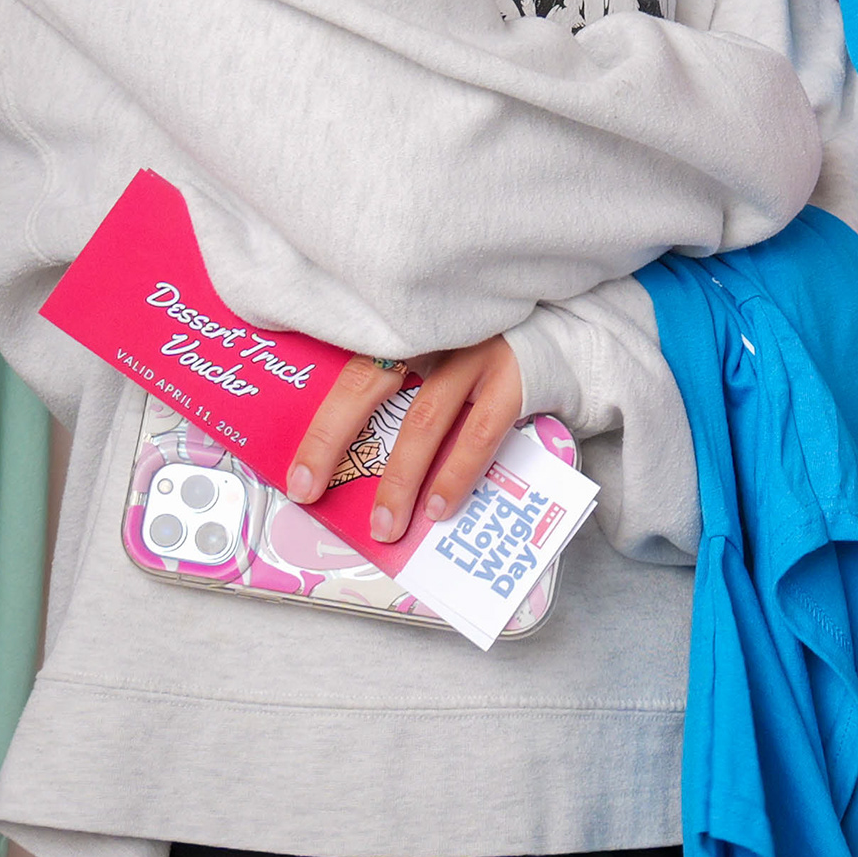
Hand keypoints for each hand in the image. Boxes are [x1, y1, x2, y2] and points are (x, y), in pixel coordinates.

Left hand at [285, 334, 524, 545]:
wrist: (559, 339)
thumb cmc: (482, 361)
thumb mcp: (434, 359)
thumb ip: (399, 392)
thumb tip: (354, 465)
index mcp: (405, 332)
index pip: (349, 376)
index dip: (320, 429)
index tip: (298, 479)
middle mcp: (433, 336)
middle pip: (368, 385)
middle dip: (332, 442)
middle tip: (311, 492)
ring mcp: (473, 353)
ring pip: (423, 419)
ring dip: (400, 478)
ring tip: (386, 524)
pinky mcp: (513, 377)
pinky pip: (478, 434)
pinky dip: (455, 474)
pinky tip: (439, 507)